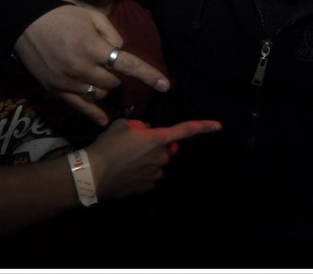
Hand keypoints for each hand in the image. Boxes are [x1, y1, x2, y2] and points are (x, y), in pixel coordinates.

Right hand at [14, 6, 170, 125]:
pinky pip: (80, 107)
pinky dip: (95, 113)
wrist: (24, 24)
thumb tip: (122, 53)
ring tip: (98, 74)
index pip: (127, 65)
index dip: (148, 75)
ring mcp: (68, 82)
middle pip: (114, 82)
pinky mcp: (56, 90)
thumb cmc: (62, 17)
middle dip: (118, 74)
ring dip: (105, 86)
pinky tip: (105, 121)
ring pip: (100, 94)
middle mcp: (81, 68)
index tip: (166, 85)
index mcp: (93, 48)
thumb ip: (113, 36)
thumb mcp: (93, 17)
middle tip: (109, 62)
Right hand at [86, 118, 221, 199]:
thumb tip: (147, 132)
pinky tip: (126, 172)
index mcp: (159, 138)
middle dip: (158, 146)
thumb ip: (141, 127)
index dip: (204, 126)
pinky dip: (142, 173)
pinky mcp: (147, 187)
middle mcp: (162, 157)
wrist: (92, 174)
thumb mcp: (123, 125)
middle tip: (136, 145)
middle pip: (168, 149)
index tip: (219, 126)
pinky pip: (150, 176)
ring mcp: (156, 173)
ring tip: (126, 159)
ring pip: (158, 163)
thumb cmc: (108, 145)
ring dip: (149, 160)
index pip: (186, 130)